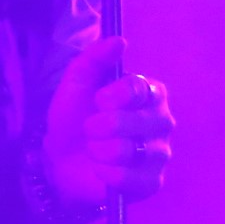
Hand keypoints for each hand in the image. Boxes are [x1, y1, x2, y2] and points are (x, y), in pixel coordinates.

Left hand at [40, 36, 174, 208]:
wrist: (61, 158)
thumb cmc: (75, 115)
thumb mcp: (77, 81)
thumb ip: (95, 58)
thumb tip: (119, 41)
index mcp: (150, 93)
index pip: (140, 89)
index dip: (114, 96)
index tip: (98, 100)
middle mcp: (163, 121)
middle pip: (137, 121)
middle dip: (101, 126)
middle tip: (90, 128)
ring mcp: (160, 154)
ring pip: (128, 151)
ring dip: (99, 150)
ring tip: (94, 149)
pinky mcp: (152, 182)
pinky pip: (128, 179)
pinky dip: (104, 173)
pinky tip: (100, 169)